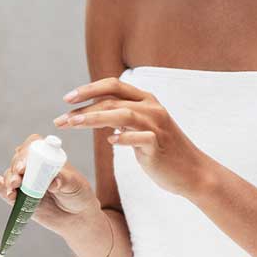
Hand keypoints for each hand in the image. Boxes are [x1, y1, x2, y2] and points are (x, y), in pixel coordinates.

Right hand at [0, 134, 97, 233]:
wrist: (75, 217)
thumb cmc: (78, 194)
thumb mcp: (75, 184)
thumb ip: (65, 180)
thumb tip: (53, 181)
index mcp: (46, 155)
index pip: (32, 145)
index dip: (26, 153)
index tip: (25, 166)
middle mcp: (31, 165)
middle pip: (17, 159)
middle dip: (16, 168)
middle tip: (18, 180)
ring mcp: (21, 180)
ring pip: (7, 173)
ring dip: (7, 180)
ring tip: (14, 190)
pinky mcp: (13, 195)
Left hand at [55, 77, 213, 197]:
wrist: (193, 172)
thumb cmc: (163, 150)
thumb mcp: (142, 126)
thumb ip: (123, 116)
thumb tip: (96, 111)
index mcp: (146, 100)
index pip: (113, 85)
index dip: (89, 88)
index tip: (68, 99)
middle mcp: (151, 108)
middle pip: (112, 99)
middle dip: (84, 106)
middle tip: (62, 117)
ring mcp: (156, 126)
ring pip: (122, 114)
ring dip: (95, 118)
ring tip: (74, 124)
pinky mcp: (159, 145)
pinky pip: (138, 137)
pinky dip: (123, 138)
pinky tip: (110, 142)